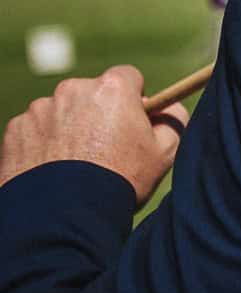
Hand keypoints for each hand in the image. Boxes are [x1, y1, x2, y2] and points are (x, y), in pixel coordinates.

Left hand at [0, 66, 188, 205]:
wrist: (65, 216)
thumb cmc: (120, 180)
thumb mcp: (164, 152)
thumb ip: (173, 119)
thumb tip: (170, 108)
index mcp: (111, 88)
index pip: (127, 77)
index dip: (132, 98)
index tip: (131, 120)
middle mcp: (73, 90)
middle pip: (90, 93)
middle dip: (96, 113)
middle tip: (103, 147)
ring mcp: (40, 109)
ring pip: (60, 112)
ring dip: (67, 128)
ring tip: (73, 164)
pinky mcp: (15, 131)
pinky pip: (34, 130)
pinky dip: (42, 144)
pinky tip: (51, 169)